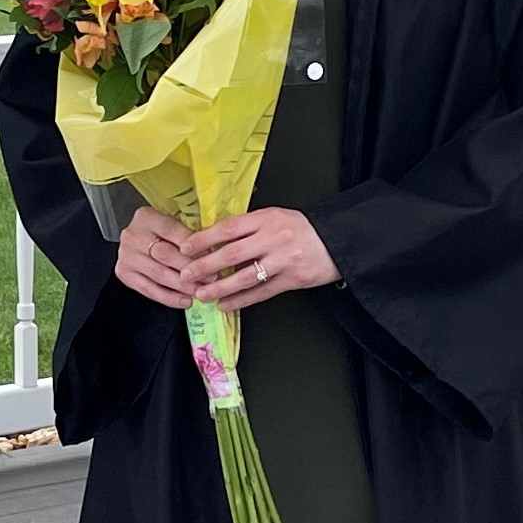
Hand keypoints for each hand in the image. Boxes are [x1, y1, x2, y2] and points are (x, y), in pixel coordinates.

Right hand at [114, 206, 204, 308]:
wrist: (135, 239)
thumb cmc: (160, 231)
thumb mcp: (172, 223)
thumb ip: (187, 233)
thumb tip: (212, 252)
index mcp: (146, 217)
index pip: (172, 231)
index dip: (192, 246)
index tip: (211, 257)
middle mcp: (132, 236)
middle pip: (165, 255)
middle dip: (190, 268)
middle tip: (210, 278)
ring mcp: (126, 256)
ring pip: (158, 275)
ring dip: (183, 286)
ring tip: (200, 292)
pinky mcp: (123, 274)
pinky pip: (149, 290)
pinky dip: (169, 298)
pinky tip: (186, 301)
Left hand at [182, 208, 339, 307]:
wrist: (337, 241)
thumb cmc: (302, 229)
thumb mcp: (275, 217)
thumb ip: (249, 227)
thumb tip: (215, 240)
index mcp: (266, 218)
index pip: (228, 228)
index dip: (204, 239)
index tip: (185, 247)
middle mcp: (273, 238)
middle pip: (232, 254)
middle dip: (204, 266)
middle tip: (185, 274)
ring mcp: (283, 260)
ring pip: (244, 277)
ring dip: (219, 288)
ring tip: (202, 295)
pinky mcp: (292, 280)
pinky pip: (261, 292)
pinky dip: (241, 300)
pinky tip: (225, 304)